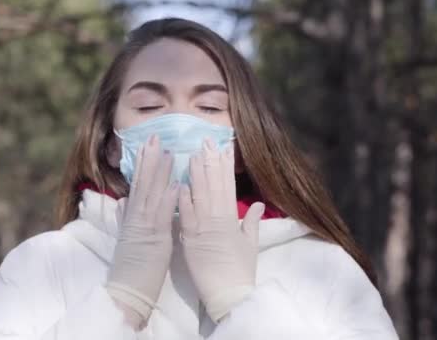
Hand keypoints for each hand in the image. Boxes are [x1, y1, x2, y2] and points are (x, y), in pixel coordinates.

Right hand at [105, 134, 178, 327]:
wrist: (126, 292)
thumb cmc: (132, 268)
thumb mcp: (127, 239)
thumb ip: (124, 218)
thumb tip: (122, 201)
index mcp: (131, 217)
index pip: (137, 185)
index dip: (142, 164)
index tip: (147, 145)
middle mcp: (136, 218)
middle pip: (143, 183)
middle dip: (149, 159)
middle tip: (155, 137)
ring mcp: (144, 227)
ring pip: (152, 194)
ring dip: (160, 173)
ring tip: (168, 152)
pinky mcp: (154, 239)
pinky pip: (162, 216)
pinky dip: (169, 199)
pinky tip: (176, 185)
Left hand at [178, 139, 264, 322]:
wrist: (229, 295)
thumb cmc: (241, 272)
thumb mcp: (250, 244)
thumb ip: (252, 222)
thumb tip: (256, 203)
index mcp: (232, 219)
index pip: (228, 187)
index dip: (225, 167)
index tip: (222, 149)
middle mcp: (218, 220)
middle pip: (213, 186)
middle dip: (209, 163)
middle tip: (204, 142)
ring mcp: (204, 229)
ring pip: (199, 196)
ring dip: (195, 175)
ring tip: (192, 155)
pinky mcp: (190, 240)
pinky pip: (186, 217)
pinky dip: (183, 200)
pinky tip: (180, 184)